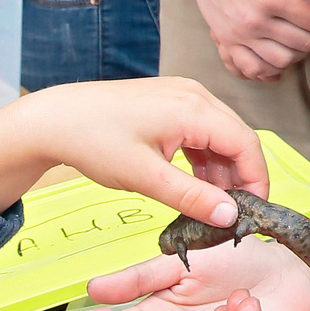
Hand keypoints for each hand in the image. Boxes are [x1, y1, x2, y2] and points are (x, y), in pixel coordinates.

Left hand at [0, 75, 268, 217]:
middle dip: (239, 177)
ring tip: (208, 203)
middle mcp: (195, 94)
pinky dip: (203, 157)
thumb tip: (228, 216)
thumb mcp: (145, 177)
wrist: (54, 120)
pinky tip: (192, 182)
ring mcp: (183, 94)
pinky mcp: (170, 101)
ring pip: (220, 135)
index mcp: (194, 108)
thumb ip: (191, 197)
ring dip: (220, 169)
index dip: (255, 180)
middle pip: (237, 138)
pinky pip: (201, 130)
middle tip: (230, 213)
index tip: (251, 212)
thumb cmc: (93, 141)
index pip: (246, 144)